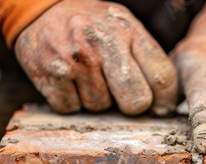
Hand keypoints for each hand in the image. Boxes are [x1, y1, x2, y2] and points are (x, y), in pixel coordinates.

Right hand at [14, 0, 176, 115]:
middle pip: (136, 101)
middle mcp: (102, 43)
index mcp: (128, 29)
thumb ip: (146, 56)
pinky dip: (72, 102)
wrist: (39, 11)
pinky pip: (73, 109)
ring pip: (101, 108)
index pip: (162, 76)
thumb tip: (166, 101)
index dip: (166, 100)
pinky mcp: (50, 76)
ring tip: (89, 77)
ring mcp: (75, 61)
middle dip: (133, 105)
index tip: (162, 108)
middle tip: (124, 96)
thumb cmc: (92, 24)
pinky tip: (70, 82)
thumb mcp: (123, 26)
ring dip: (98, 100)